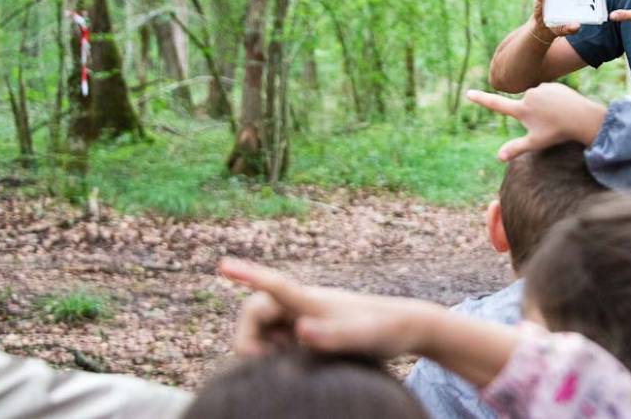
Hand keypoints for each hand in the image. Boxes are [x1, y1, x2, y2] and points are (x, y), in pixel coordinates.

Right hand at [220, 258, 443, 358]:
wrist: (408, 327)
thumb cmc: (386, 331)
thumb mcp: (360, 338)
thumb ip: (330, 336)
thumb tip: (300, 330)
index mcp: (311, 301)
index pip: (273, 286)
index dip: (248, 275)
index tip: (223, 265)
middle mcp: (304, 304)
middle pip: (254, 313)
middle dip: (247, 338)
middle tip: (263, 364)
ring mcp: (306, 315)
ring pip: (264, 328)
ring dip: (262, 349)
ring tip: (293, 363)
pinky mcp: (311, 328)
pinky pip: (277, 338)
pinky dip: (276, 353)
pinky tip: (300, 362)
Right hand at [467, 83, 606, 160]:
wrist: (581, 117)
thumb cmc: (557, 132)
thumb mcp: (535, 143)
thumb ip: (516, 148)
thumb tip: (499, 157)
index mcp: (521, 109)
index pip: (496, 104)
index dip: (481, 99)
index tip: (469, 93)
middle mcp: (528, 95)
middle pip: (525, 107)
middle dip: (533, 115)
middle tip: (548, 124)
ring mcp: (541, 88)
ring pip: (538, 100)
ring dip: (543, 107)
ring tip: (556, 116)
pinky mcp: (553, 84)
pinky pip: (549, 95)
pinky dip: (553, 102)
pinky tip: (563, 108)